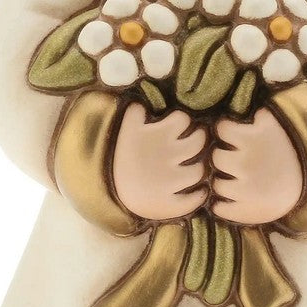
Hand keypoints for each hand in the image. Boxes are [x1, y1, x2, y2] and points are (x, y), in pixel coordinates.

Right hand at [112, 104, 207, 219]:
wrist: (106, 188)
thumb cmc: (118, 155)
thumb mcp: (125, 130)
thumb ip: (134, 114)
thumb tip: (140, 103)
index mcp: (157, 136)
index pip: (183, 119)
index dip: (182, 120)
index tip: (180, 125)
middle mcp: (167, 156)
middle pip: (198, 143)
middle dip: (199, 140)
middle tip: (195, 141)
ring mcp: (168, 180)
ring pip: (198, 171)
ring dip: (200, 168)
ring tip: (194, 166)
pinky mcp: (167, 203)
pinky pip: (191, 200)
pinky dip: (199, 195)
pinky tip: (199, 191)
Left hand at [211, 109, 303, 224]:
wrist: (304, 188)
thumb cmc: (284, 155)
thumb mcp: (277, 131)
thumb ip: (263, 117)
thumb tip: (254, 106)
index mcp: (252, 139)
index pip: (222, 129)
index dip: (225, 132)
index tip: (232, 137)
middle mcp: (246, 162)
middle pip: (216, 158)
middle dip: (222, 159)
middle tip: (233, 161)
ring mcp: (245, 188)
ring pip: (217, 184)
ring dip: (223, 182)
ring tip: (236, 181)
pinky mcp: (245, 210)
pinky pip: (219, 207)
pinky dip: (222, 205)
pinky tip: (234, 199)